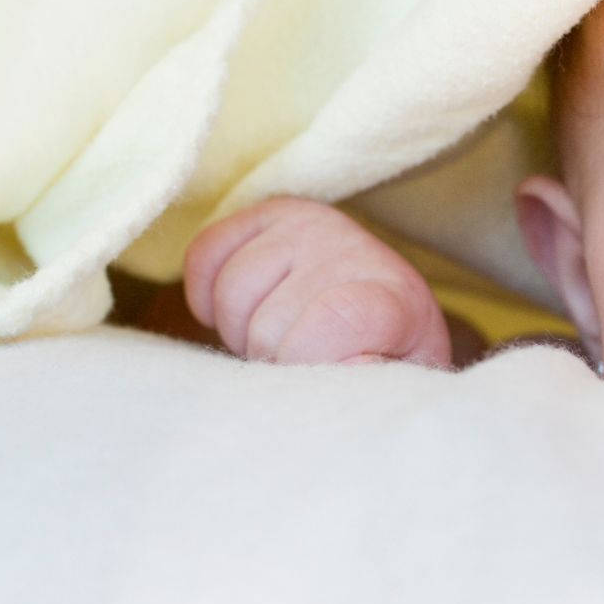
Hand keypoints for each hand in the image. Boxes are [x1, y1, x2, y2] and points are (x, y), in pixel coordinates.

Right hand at [182, 195, 451, 366]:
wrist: (387, 320)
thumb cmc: (383, 366)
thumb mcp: (389, 390)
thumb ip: (371, 385)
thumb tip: (354, 363)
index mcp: (397, 302)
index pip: (337, 319)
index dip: (303, 357)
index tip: (310, 381)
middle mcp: (356, 250)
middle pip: (268, 325)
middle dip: (269, 360)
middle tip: (296, 363)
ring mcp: (311, 227)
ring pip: (231, 292)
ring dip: (239, 331)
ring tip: (276, 339)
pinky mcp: (271, 214)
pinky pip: (206, 252)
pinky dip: (207, 293)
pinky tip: (243, 313)